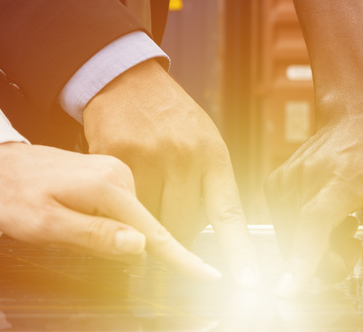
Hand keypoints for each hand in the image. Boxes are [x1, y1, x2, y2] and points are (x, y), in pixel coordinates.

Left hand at [0, 141, 219, 278]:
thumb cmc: (13, 194)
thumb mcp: (46, 223)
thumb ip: (94, 234)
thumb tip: (139, 246)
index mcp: (109, 186)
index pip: (154, 230)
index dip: (182, 258)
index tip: (210, 275)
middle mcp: (119, 174)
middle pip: (145, 227)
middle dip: (133, 250)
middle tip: (71, 241)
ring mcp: (114, 172)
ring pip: (133, 219)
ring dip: (117, 237)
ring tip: (65, 226)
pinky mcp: (106, 174)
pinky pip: (123, 209)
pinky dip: (114, 225)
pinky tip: (81, 223)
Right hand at [81, 60, 255, 283]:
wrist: (129, 79)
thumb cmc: (170, 114)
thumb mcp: (203, 139)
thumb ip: (208, 182)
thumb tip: (208, 235)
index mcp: (212, 155)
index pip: (228, 214)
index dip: (238, 253)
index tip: (247, 282)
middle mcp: (183, 157)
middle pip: (180, 228)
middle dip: (176, 235)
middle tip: (168, 220)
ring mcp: (148, 157)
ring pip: (149, 222)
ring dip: (147, 222)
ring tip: (146, 196)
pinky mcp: (115, 158)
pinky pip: (120, 205)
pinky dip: (122, 207)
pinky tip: (124, 189)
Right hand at [266, 102, 362, 289]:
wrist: (356, 120)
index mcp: (341, 180)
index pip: (314, 222)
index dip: (303, 258)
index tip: (287, 290)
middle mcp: (305, 178)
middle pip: (304, 245)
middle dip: (330, 261)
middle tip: (356, 241)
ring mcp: (285, 180)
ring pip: (292, 243)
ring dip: (319, 248)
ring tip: (344, 222)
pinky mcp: (274, 185)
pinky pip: (285, 231)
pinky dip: (305, 235)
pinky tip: (327, 216)